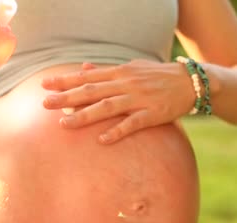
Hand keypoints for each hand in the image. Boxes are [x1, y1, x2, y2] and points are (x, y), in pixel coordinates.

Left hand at [41, 60, 195, 143]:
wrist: (191, 81)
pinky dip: (117, 131)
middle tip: (45, 104)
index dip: (65, 80)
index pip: (87, 77)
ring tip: (63, 124)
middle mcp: (126, 84)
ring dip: (84, 116)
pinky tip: (102, 140)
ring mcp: (139, 99)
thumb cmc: (157, 76)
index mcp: (120, 73)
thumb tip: (83, 69)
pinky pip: (132, 124)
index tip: (44, 85)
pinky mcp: (153, 114)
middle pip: (92, 91)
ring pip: (107, 107)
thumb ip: (107, 71)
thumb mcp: (132, 68)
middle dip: (67, 97)